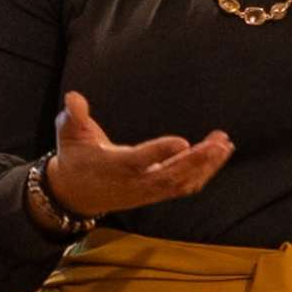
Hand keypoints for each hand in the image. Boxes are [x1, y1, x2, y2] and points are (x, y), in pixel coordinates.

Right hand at [40, 90, 232, 221]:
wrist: (74, 194)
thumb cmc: (74, 157)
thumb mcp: (67, 133)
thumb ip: (73, 115)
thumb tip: (73, 98)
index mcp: (113, 165)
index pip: (139, 160)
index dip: (160, 152)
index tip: (183, 141)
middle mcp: (133, 183)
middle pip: (169, 176)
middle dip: (196, 161)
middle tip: (219, 143)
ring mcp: (147, 191)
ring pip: (180, 183)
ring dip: (205, 166)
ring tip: (225, 145)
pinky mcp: (155, 193)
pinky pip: (183, 186)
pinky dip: (203, 173)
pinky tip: (219, 155)